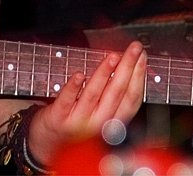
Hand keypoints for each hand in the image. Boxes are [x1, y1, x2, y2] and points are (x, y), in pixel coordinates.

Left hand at [28, 41, 146, 164]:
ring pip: (94, 94)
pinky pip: (67, 100)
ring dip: (104, 73)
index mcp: (112, 122)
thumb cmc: (79, 125)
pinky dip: (73, 87)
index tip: (142, 57)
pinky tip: (79, 74)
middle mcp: (98, 123)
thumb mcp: (102, 115)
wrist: (50, 144)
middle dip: (128, 67)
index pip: (131, 99)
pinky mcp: (58, 118)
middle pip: (116, 93)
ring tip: (113, 56)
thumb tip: (128, 67)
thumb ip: (114, 97)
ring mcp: (78, 121)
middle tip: (134, 48)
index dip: (138, 77)